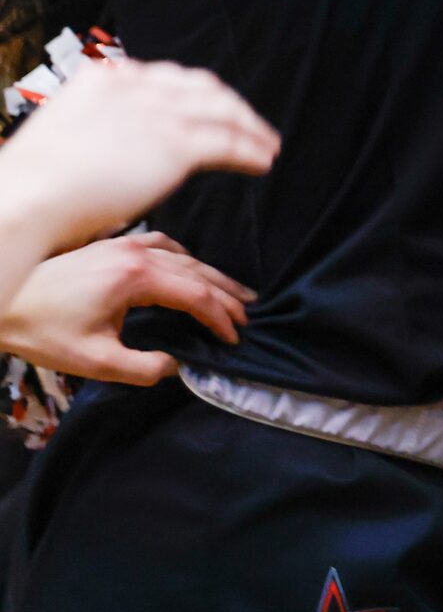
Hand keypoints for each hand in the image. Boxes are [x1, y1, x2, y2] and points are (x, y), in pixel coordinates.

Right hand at [0, 61, 279, 255]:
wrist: (25, 198)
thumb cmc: (30, 184)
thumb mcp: (65, 133)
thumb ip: (98, 127)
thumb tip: (117, 145)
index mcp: (105, 77)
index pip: (165, 78)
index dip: (194, 93)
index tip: (209, 106)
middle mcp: (137, 86)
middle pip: (201, 88)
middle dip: (229, 106)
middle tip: (248, 122)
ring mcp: (160, 113)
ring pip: (223, 114)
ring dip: (250, 128)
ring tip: (268, 144)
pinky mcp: (178, 144)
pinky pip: (229, 144)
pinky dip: (251, 150)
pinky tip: (263, 161)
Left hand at [0, 235, 252, 384]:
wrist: (5, 303)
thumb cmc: (45, 332)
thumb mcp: (95, 361)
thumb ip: (143, 368)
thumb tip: (176, 365)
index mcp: (136, 278)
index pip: (195, 295)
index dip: (220, 317)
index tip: (233, 338)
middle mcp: (136, 254)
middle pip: (197, 271)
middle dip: (226, 294)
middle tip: (248, 313)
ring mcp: (123, 245)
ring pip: (183, 256)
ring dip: (210, 274)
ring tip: (232, 291)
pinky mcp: (111, 246)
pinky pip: (161, 244)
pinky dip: (183, 257)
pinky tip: (188, 266)